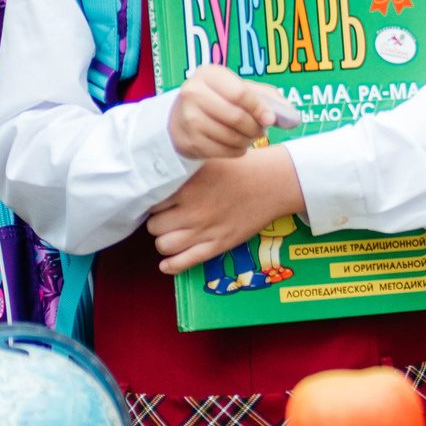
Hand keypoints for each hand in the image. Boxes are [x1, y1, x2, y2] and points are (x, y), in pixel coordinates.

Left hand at [149, 148, 305, 274]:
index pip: (152, 202)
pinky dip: (171, 265)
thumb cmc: (243, 167)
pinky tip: (166, 264)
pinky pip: (186, 261)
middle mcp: (193, 210)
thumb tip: (162, 178)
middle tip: (166, 218)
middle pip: (154, 225)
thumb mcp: (208, 160)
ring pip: (164, 245)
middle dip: (157, 222)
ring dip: (164, 241)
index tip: (160, 202)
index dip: (154, 202)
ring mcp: (205, 230)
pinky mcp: (219, 244)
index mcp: (188, 187)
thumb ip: (184, 170)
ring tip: (171, 234)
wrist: (273, 183)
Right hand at [168, 63, 288, 160]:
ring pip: (231, 137)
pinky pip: (224, 151)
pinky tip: (236, 144)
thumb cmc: (219, 100)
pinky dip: (237, 150)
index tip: (271, 119)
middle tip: (261, 130)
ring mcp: (188, 118)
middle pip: (236, 117)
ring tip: (249, 136)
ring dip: (248, 140)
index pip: (240, 93)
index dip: (259, 109)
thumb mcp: (239, 89)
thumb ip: (267, 97)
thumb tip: (291, 115)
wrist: (181, 118)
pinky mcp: (189, 141)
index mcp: (209, 74)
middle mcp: (193, 93)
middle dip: (255, 128)